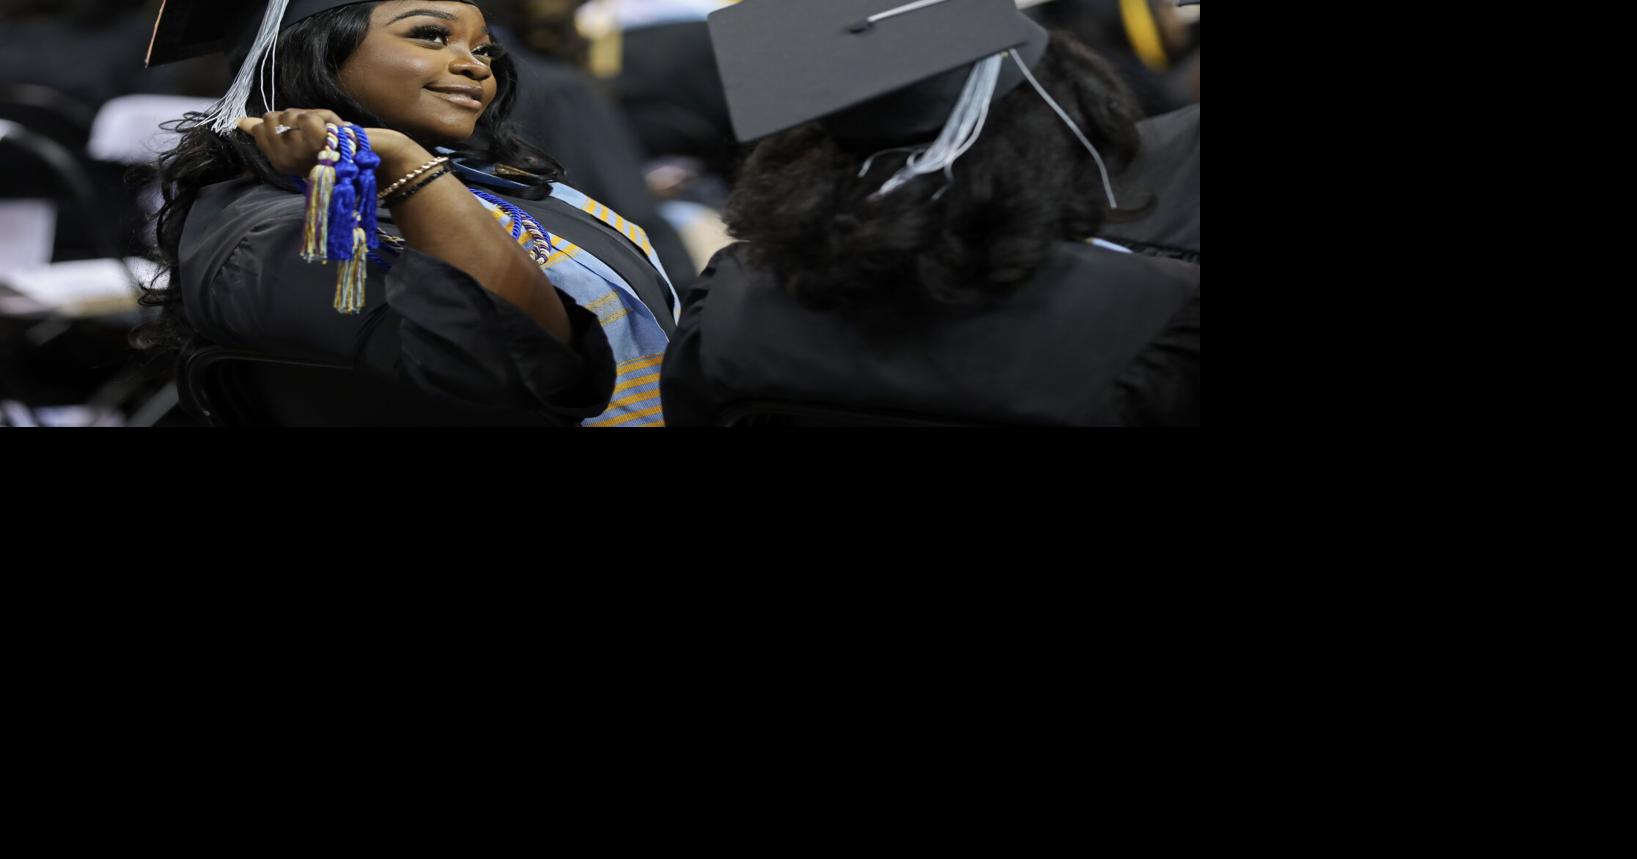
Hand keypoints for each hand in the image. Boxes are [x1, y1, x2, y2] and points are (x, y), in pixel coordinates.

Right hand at [236, 111, 429, 176]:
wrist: (374, 158)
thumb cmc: (340, 149)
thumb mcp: (303, 137)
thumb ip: (271, 131)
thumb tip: (241, 121)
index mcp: (280, 162)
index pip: (261, 127)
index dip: (286, 121)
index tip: (309, 133)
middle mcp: (286, 163)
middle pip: (273, 118)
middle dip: (300, 116)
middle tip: (322, 134)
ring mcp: (300, 157)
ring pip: (291, 115)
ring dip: (317, 117)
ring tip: (333, 135)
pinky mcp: (317, 147)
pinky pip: (308, 117)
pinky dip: (327, 117)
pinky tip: (339, 133)